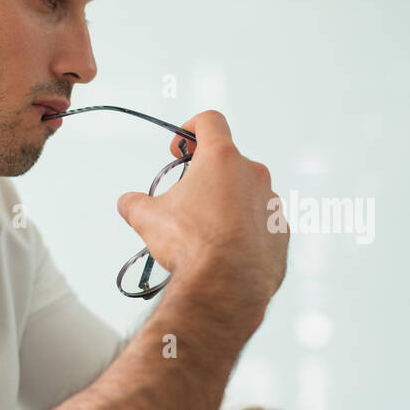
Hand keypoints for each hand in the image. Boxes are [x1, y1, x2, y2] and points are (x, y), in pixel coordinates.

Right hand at [116, 110, 287, 315]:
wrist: (226, 288)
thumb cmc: (192, 246)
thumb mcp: (148, 218)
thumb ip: (136, 203)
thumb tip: (128, 203)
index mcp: (222, 159)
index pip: (210, 121)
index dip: (191, 129)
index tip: (180, 149)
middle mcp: (253, 175)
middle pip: (228, 161)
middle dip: (206, 175)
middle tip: (186, 198)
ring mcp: (272, 204)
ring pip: (246, 193)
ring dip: (227, 203)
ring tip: (205, 230)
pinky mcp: (280, 232)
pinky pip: (260, 222)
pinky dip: (244, 229)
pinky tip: (226, 249)